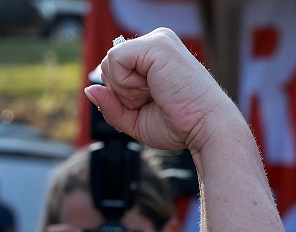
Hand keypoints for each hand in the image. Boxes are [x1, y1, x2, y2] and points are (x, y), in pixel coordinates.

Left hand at [87, 27, 241, 153]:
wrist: (205, 128)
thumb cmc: (178, 124)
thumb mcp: (134, 119)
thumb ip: (111, 105)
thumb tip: (90, 89)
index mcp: (153, 56)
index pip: (114, 69)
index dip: (121, 94)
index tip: (149, 103)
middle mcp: (156, 42)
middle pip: (108, 64)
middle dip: (121, 92)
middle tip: (152, 100)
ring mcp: (158, 40)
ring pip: (109, 61)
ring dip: (125, 90)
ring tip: (155, 94)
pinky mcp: (156, 45)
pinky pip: (115, 60)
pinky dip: (126, 84)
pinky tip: (152, 89)